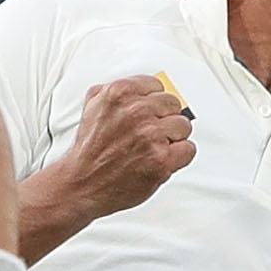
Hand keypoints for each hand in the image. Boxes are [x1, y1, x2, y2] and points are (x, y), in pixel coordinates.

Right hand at [54, 75, 195, 218]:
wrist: (82, 184)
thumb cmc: (89, 151)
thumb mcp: (92, 107)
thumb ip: (113, 91)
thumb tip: (139, 87)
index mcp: (119, 94)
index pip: (157, 86)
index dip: (153, 102)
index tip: (149, 112)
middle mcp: (136, 112)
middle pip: (173, 105)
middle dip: (164, 119)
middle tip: (150, 133)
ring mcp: (150, 136)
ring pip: (183, 126)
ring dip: (172, 138)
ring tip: (154, 147)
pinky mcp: (160, 160)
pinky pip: (188, 149)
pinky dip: (179, 156)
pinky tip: (162, 159)